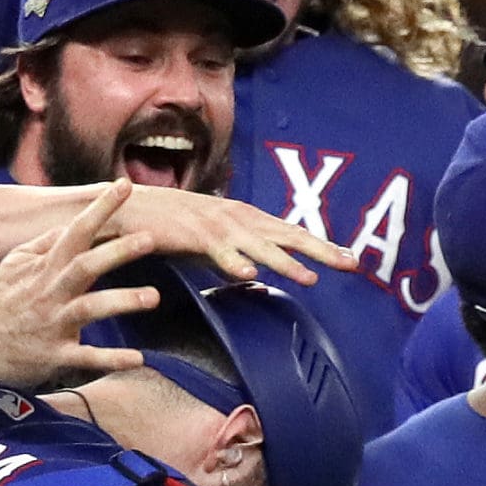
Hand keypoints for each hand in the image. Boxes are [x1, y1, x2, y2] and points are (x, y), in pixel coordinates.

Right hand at [0, 180, 159, 385]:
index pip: (76, 231)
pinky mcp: (54, 355)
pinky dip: (111, 359)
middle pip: (86, 266)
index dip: (100, 208)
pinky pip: (86, 357)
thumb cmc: (0, 299)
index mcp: (45, 266)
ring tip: (154, 297)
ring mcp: (53, 323)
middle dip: (117, 252)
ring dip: (122, 301)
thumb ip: (45, 242)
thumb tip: (73, 224)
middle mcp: (51, 291)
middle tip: (149, 239)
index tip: (124, 186)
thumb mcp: (15, 262)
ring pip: (89, 308)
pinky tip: (137, 358)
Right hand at [108, 184, 353, 284]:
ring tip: (309, 278)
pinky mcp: (193, 236)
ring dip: (286, 263)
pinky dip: (234, 262)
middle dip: (320, 250)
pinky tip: (250, 275)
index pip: (291, 233)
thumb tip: (255, 275)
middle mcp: (239, 219)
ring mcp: (218, 226)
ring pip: (259, 246)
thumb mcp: (213, 241)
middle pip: (287, 236)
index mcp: (246, 219)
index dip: (322, 246)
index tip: (349, 258)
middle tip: (350, 264)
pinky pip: (218, 253)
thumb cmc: (174, 226)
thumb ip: (236, 255)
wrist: (134, 207)